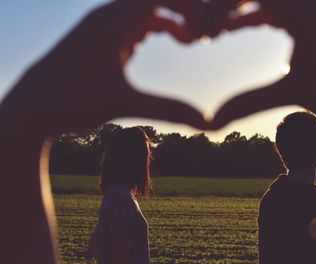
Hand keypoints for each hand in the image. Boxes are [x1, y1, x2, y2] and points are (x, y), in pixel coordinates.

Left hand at [3, 0, 209, 135]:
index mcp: (113, 20)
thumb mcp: (123, 104)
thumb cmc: (70, 102)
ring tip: (189, 42)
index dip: (191, 9)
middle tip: (203, 38)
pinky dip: (155, 28)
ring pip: (145, 10)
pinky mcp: (100, 40)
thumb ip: (166, 109)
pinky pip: (134, 22)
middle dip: (185, 13)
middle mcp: (107, 16)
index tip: (206, 36)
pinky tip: (164, 42)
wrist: (30, 108)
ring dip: (171, 20)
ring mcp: (103, 27)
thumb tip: (206, 122)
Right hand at [211, 0, 315, 128]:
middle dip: (225, 7)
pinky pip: (275, 5)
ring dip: (238, 9)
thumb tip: (211, 123)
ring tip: (216, 31)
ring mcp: (312, 5)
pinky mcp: (314, 15)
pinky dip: (254, 14)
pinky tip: (239, 28)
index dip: (218, 8)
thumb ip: (248, 103)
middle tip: (206, 31)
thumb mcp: (294, 93)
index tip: (204, 35)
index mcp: (301, 6)